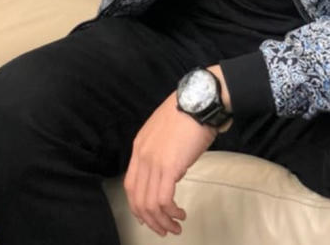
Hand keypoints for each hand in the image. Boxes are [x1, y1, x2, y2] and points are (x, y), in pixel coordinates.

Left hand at [124, 65, 231, 236]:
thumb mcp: (166, 131)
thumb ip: (161, 151)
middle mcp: (142, 156)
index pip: (130, 185)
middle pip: (137, 198)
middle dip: (149, 220)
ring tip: (175, 226)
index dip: (138, 205)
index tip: (150, 216)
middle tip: (164, 229)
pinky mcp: (169, 167)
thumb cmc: (188, 112)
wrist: (199, 101)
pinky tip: (180, 213)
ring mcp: (154, 162)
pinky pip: (163, 199)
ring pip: (150, 204)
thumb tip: (171, 171)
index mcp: (139, 146)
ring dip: (162, 220)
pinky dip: (170, 212)